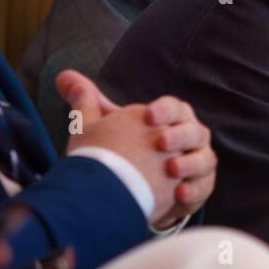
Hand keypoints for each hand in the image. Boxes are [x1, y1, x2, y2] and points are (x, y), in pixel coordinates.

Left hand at [59, 70, 216, 226]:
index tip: (148, 116)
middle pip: (196, 130)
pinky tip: (178, 192)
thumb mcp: (103, 126)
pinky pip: (203, 187)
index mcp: (172, 119)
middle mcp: (190, 138)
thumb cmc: (123, 151)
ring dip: (191, 162)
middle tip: (161, 142)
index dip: (165, 110)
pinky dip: (194, 189)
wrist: (133, 187)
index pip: (175, 108)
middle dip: (181, 135)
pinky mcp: (199, 188)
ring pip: (206, 158)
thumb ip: (87, 101)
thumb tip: (62, 75)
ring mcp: (197, 163)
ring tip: (172, 169)